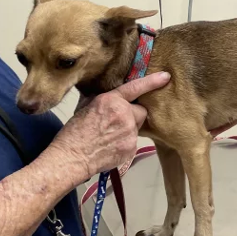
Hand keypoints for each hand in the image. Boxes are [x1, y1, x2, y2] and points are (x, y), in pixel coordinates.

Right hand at [49, 72, 170, 181]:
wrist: (70, 158)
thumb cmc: (73, 133)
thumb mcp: (84, 107)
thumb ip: (100, 98)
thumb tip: (105, 91)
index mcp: (111, 101)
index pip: (135, 87)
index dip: (152, 81)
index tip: (165, 77)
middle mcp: (123, 114)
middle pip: (140, 111)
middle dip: (132, 115)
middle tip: (115, 123)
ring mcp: (129, 132)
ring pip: (137, 126)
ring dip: (128, 129)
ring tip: (109, 137)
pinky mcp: (131, 147)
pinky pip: (133, 141)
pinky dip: (125, 143)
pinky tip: (110, 147)